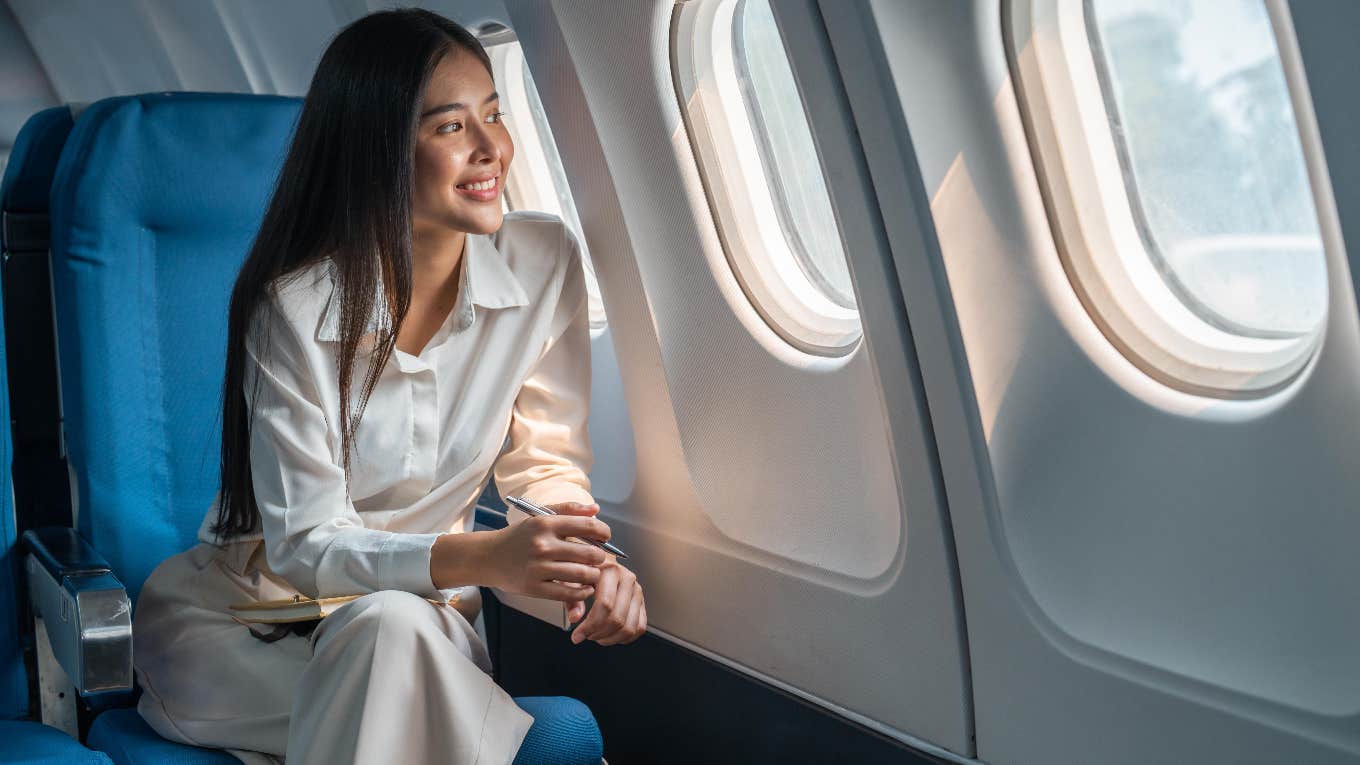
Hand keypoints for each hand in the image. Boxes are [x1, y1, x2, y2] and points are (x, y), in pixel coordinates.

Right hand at [486, 501, 609, 603]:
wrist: (489, 557)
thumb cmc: (519, 536)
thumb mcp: (539, 516)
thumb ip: (569, 510)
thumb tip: (596, 509)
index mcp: (546, 524)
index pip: (588, 526)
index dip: (604, 532)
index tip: (605, 537)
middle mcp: (543, 545)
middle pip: (590, 554)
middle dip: (601, 557)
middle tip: (599, 559)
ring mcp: (539, 568)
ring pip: (583, 575)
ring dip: (594, 576)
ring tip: (592, 574)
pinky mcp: (535, 588)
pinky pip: (569, 593)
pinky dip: (582, 593)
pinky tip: (583, 588)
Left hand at [570, 554, 645, 645]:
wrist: (599, 562)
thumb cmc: (584, 571)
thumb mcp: (572, 580)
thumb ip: (572, 599)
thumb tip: (575, 618)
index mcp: (611, 571)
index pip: (605, 605)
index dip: (590, 625)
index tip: (577, 635)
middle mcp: (628, 579)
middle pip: (617, 618)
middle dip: (599, 633)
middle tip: (586, 636)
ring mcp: (637, 591)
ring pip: (629, 627)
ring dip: (611, 638)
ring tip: (596, 636)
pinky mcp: (642, 602)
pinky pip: (639, 627)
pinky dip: (624, 638)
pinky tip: (609, 636)